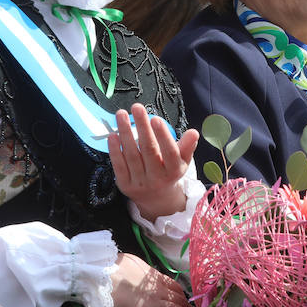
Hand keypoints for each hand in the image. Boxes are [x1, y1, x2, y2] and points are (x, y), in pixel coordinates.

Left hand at [108, 104, 200, 220]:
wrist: (156, 199)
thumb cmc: (169, 172)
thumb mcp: (182, 161)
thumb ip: (187, 146)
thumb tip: (194, 132)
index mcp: (174, 172)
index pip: (170, 153)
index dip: (163, 136)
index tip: (155, 119)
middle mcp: (157, 179)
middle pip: (149, 150)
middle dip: (142, 127)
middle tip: (137, 107)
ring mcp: (140, 183)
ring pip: (132, 156)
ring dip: (125, 133)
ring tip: (122, 114)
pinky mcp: (125, 185)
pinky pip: (119, 166)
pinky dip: (115, 150)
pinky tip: (112, 135)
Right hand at [109, 252, 194, 306]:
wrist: (102, 274)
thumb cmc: (115, 265)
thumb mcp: (135, 262)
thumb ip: (146, 271)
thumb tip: (147, 272)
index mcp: (156, 277)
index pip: (176, 287)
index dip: (183, 296)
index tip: (187, 302)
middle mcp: (158, 290)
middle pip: (179, 300)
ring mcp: (152, 302)